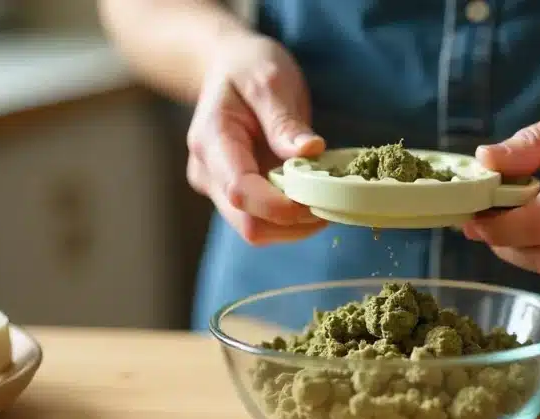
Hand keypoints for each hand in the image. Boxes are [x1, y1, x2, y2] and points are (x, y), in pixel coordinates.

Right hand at [186, 32, 326, 244]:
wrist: (228, 67)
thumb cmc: (248, 67)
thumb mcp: (270, 81)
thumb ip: (285, 120)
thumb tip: (311, 151)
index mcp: (212, 140)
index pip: (241, 191)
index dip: (281, 206)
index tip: (319, 199)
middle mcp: (207, 172)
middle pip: (248, 222)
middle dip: (293, 223)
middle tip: (332, 205)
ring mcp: (216, 187)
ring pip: (255, 229)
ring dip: (294, 226)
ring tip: (324, 200)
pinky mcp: (232, 195)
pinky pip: (261, 220)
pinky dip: (289, 219)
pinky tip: (310, 198)